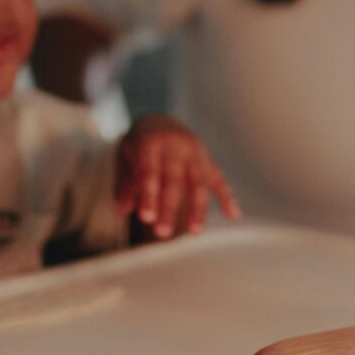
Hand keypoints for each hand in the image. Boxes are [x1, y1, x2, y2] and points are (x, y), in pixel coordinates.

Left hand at [116, 115, 240, 239]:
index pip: (150, 171)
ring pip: (199, 181)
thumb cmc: (137, 146)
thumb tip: (121, 212)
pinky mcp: (208, 158)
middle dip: (169, 207)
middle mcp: (176, 144)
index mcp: (151, 142)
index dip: (149, 195)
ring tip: (194, 232)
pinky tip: (233, 215)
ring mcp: (196, 151)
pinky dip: (227, 196)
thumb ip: (123, 184)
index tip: (146, 219)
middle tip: (162, 233)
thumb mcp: (124, 158)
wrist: (158, 121)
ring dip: (198, 207)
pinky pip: (219, 178)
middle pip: (175, 179)